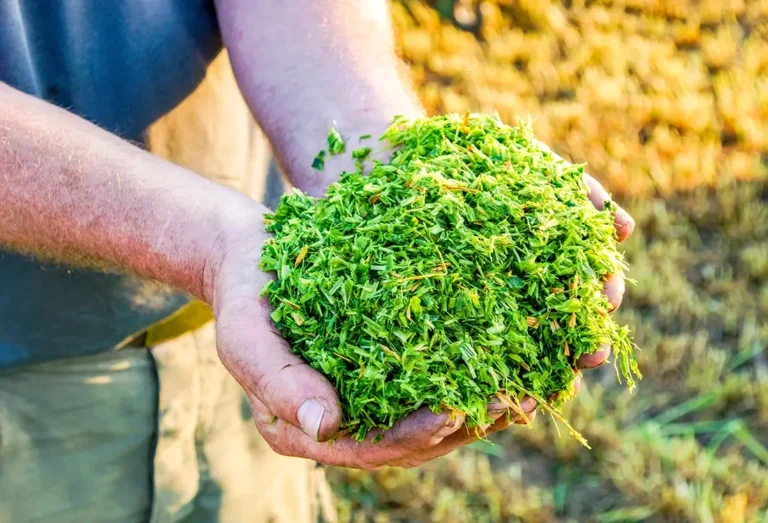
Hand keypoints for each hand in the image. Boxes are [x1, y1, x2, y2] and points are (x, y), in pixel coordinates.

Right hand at [207, 163, 633, 470]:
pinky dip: (473, 366)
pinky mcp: (389, 359)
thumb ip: (278, 382)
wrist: (249, 257)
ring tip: (529, 382)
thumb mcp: (245, 337)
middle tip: (512, 403)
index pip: (369, 447)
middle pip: (412, 439)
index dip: (413, 436)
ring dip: (480, 400)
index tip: (452, 416)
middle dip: (464, 423)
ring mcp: (369, 391)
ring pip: (433, 410)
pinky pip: (436, 373)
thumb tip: (324, 425)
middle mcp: (345, 419)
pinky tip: (511, 350)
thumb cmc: (244, 296)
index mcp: (307, 430)